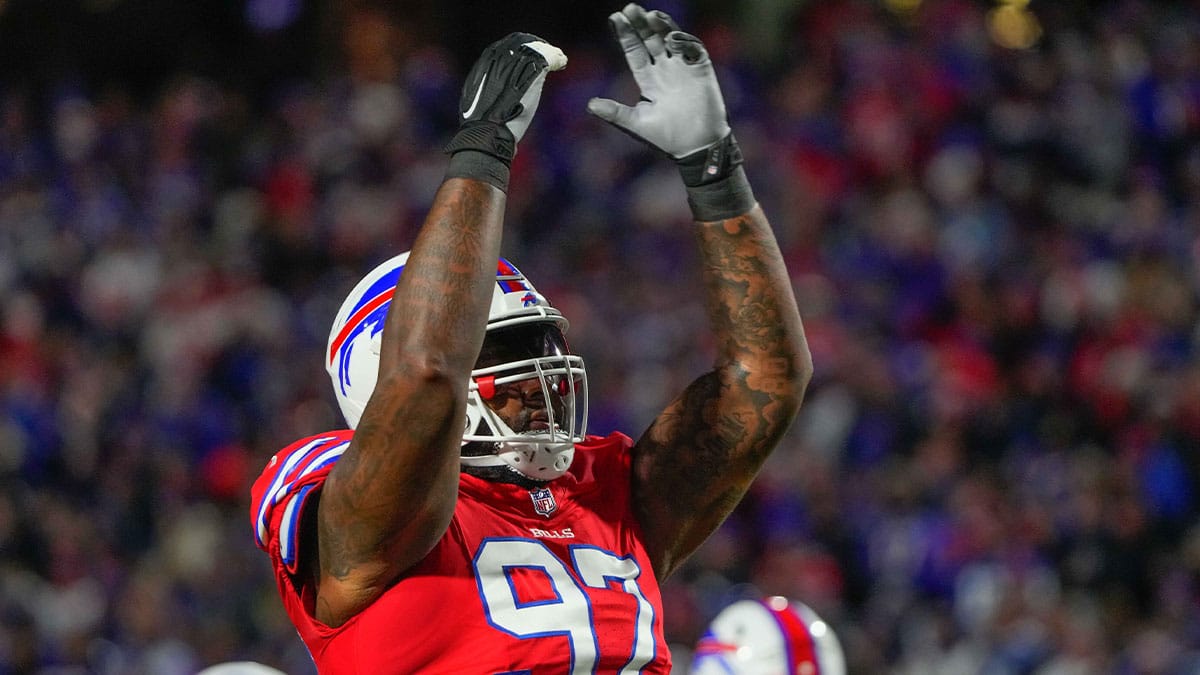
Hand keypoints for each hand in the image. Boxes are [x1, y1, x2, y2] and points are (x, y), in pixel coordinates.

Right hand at [446, 32, 567, 162]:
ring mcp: (516, 62)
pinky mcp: (532, 69)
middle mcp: (499, 57)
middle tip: (548, 54)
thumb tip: (498, 94)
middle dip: (535, 47)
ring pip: (536, 48)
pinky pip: (549, 56)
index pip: (507, 47)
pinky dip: (557, 58)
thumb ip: (490, 89)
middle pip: (521, 43)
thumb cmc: (484, 125)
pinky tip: (562, 63)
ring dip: (549, 52)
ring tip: (559, 58)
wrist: (488, 131)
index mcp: (485, 63)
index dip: (521, 50)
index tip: (530, 56)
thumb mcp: (481, 101)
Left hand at [587, 4, 728, 158]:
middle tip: (630, 8)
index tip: (615, 18)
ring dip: (661, 26)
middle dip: (640, 24)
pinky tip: (671, 39)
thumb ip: (615, 112)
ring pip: (671, 39)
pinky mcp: (701, 70)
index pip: (634, 52)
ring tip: (650, 15)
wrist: (696, 147)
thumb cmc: (667, 138)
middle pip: (650, 40)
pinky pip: (693, 49)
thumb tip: (590, 105)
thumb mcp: (636, 124)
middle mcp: (665, 70)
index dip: (626, 35)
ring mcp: (683, 68)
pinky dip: (683, 41)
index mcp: (649, 80)